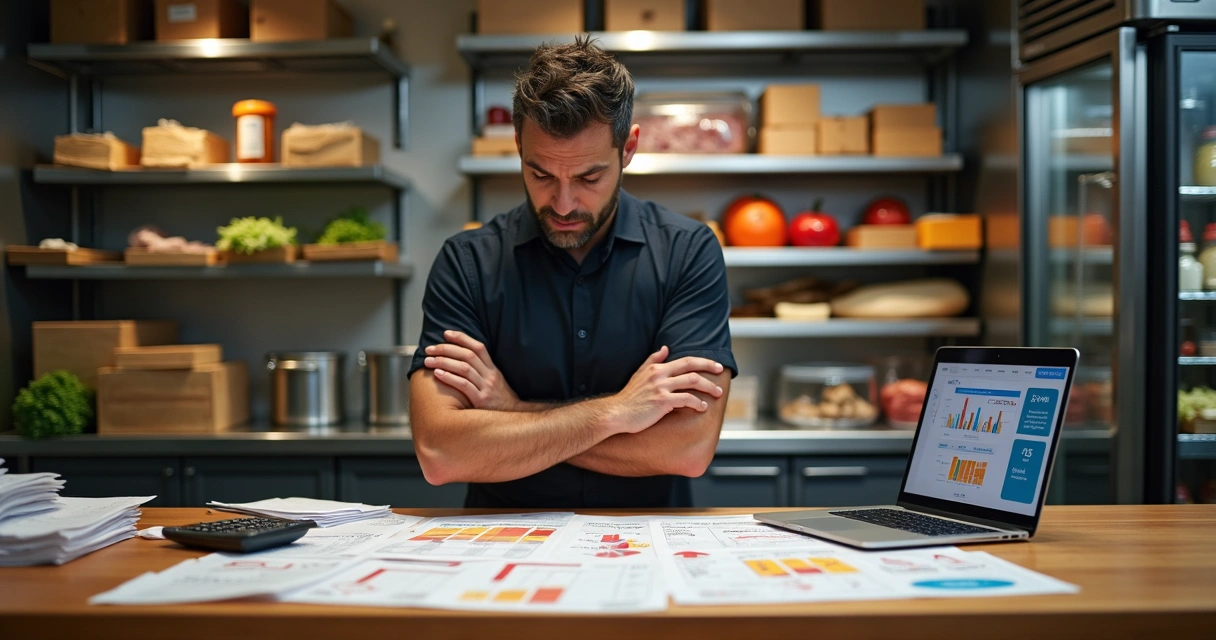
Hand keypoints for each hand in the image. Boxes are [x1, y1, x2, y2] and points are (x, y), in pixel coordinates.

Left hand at [423, 330, 522, 410]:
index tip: (446, 333)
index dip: (461, 338)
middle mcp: (490, 376)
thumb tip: (463, 359)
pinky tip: (438, 374)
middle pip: (467, 355)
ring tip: (428, 361)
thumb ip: (482, 370)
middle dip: (446, 349)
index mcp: (493, 369)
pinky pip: (464, 385)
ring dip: (443, 362)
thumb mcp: (496, 381)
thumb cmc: (500, 400)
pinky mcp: (481, 401)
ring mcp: (486, 387)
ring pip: (464, 368)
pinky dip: (449, 377)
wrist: (514, 416)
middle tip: (429, 349)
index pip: (478, 347)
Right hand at [604, 346, 724, 433]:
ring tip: (717, 393)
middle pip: (691, 367)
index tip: (715, 365)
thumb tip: (665, 348)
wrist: (617, 413)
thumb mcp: (639, 373)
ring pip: (692, 381)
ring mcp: (661, 387)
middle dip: (709, 368)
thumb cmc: (629, 397)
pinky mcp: (662, 401)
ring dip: (708, 387)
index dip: (702, 361)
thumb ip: (653, 360)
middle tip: (721, 371)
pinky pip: (686, 399)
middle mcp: (660, 374)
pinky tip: (702, 407)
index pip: (685, 360)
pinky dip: (697, 402)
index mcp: (656, 367)